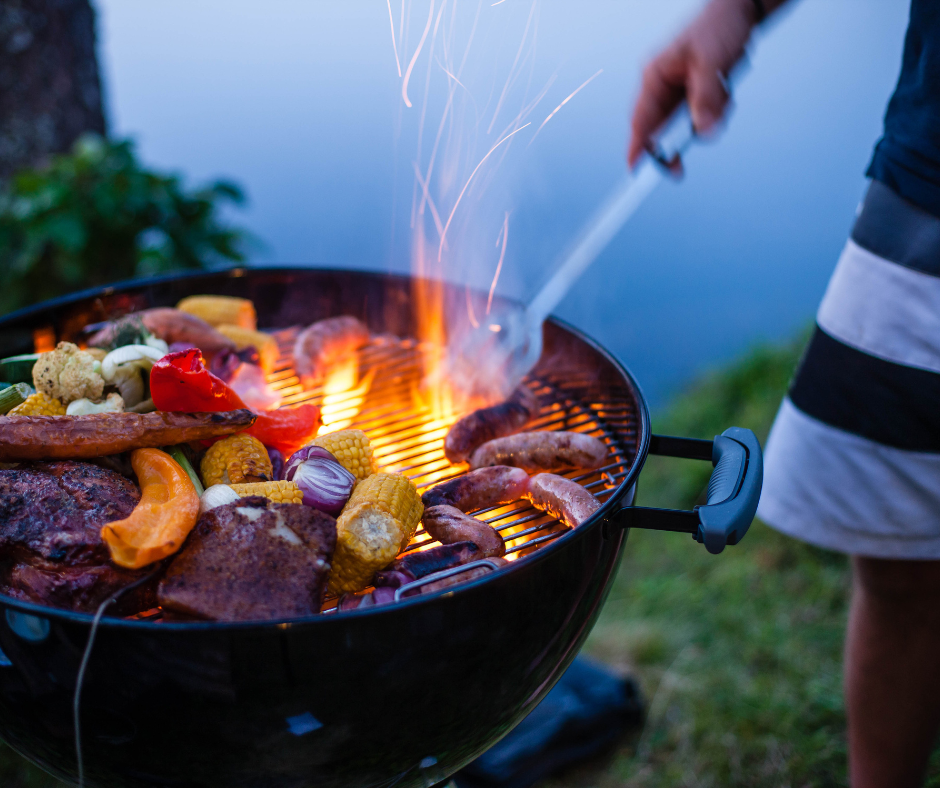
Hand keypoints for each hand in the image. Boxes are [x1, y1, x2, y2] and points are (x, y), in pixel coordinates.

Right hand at [626, 0, 758, 167]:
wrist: (741, 11)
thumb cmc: (719, 25)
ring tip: (723, 94)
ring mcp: (680, 92)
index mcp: (655, 77)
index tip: (635, 170)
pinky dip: (718, 111)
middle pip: (661, 130)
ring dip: (707, 119)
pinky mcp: (697, 94)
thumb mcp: (711, 62)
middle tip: (679, 168)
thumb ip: (705, 99)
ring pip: (687, 125)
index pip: (640, 120)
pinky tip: (726, 90)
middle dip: (678, 141)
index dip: (636, 147)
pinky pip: (704, 116)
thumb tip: (702, 133)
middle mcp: (663, 87)